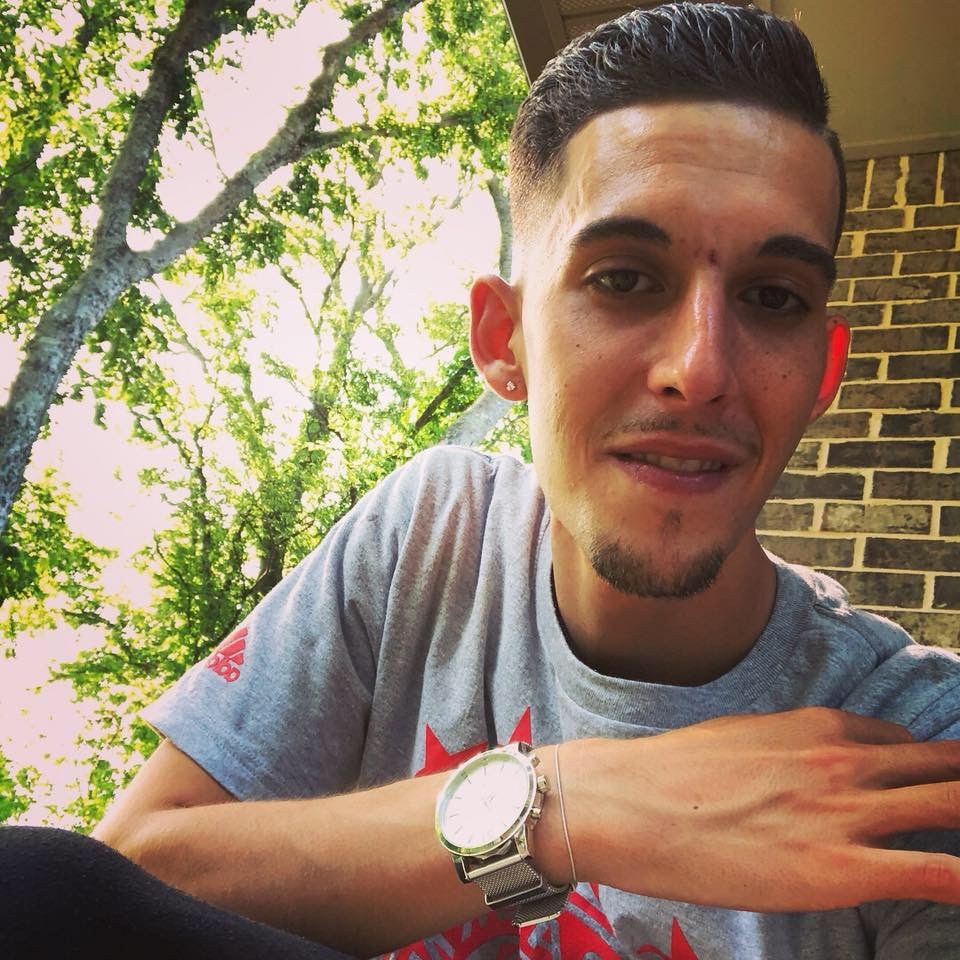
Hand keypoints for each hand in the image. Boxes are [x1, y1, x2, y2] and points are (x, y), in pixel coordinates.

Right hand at [558, 707, 959, 910]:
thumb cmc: (675, 772)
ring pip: (953, 805)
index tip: (933, 792)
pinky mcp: (840, 868)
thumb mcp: (744, 738)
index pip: (905, 745)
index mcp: (820, 727)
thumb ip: (794, 750)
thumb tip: (812, 771)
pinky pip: (936, 872)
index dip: (930, 772)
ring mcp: (846, 812)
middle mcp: (845, 761)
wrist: (632, 803)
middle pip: (948, 768)